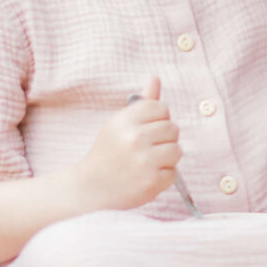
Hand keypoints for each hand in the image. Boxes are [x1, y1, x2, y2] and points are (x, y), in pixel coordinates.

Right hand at [75, 76, 180, 210]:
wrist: (90, 188)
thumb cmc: (109, 152)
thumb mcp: (119, 123)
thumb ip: (142, 103)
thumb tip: (155, 78)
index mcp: (125, 120)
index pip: (161, 108)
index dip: (158, 119)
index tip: (146, 129)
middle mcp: (134, 138)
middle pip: (173, 128)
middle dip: (164, 138)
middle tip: (146, 148)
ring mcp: (143, 161)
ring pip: (177, 150)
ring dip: (167, 157)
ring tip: (148, 162)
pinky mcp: (151, 182)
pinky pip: (173, 173)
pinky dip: (163, 176)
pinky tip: (146, 176)